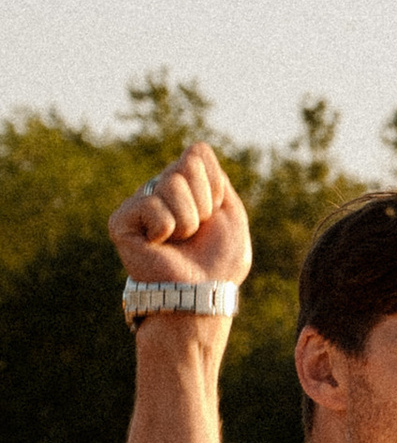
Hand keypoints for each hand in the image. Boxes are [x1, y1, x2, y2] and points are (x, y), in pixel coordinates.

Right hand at [110, 143, 251, 293]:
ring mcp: (139, 204)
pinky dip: (166, 229)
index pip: (198, 153)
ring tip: (179, 240)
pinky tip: (159, 245)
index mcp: (184, 185)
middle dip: (203, 201)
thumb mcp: (231, 211)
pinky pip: (152, 206)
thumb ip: (216, 176)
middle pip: (187, 165)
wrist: (202, 292)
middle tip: (196, 232)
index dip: (214, 185)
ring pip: (171, 183)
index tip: (213, 214)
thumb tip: (194, 150)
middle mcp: (158, 190)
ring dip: (188, 219)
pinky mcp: (120, 221)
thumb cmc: (219, 259)